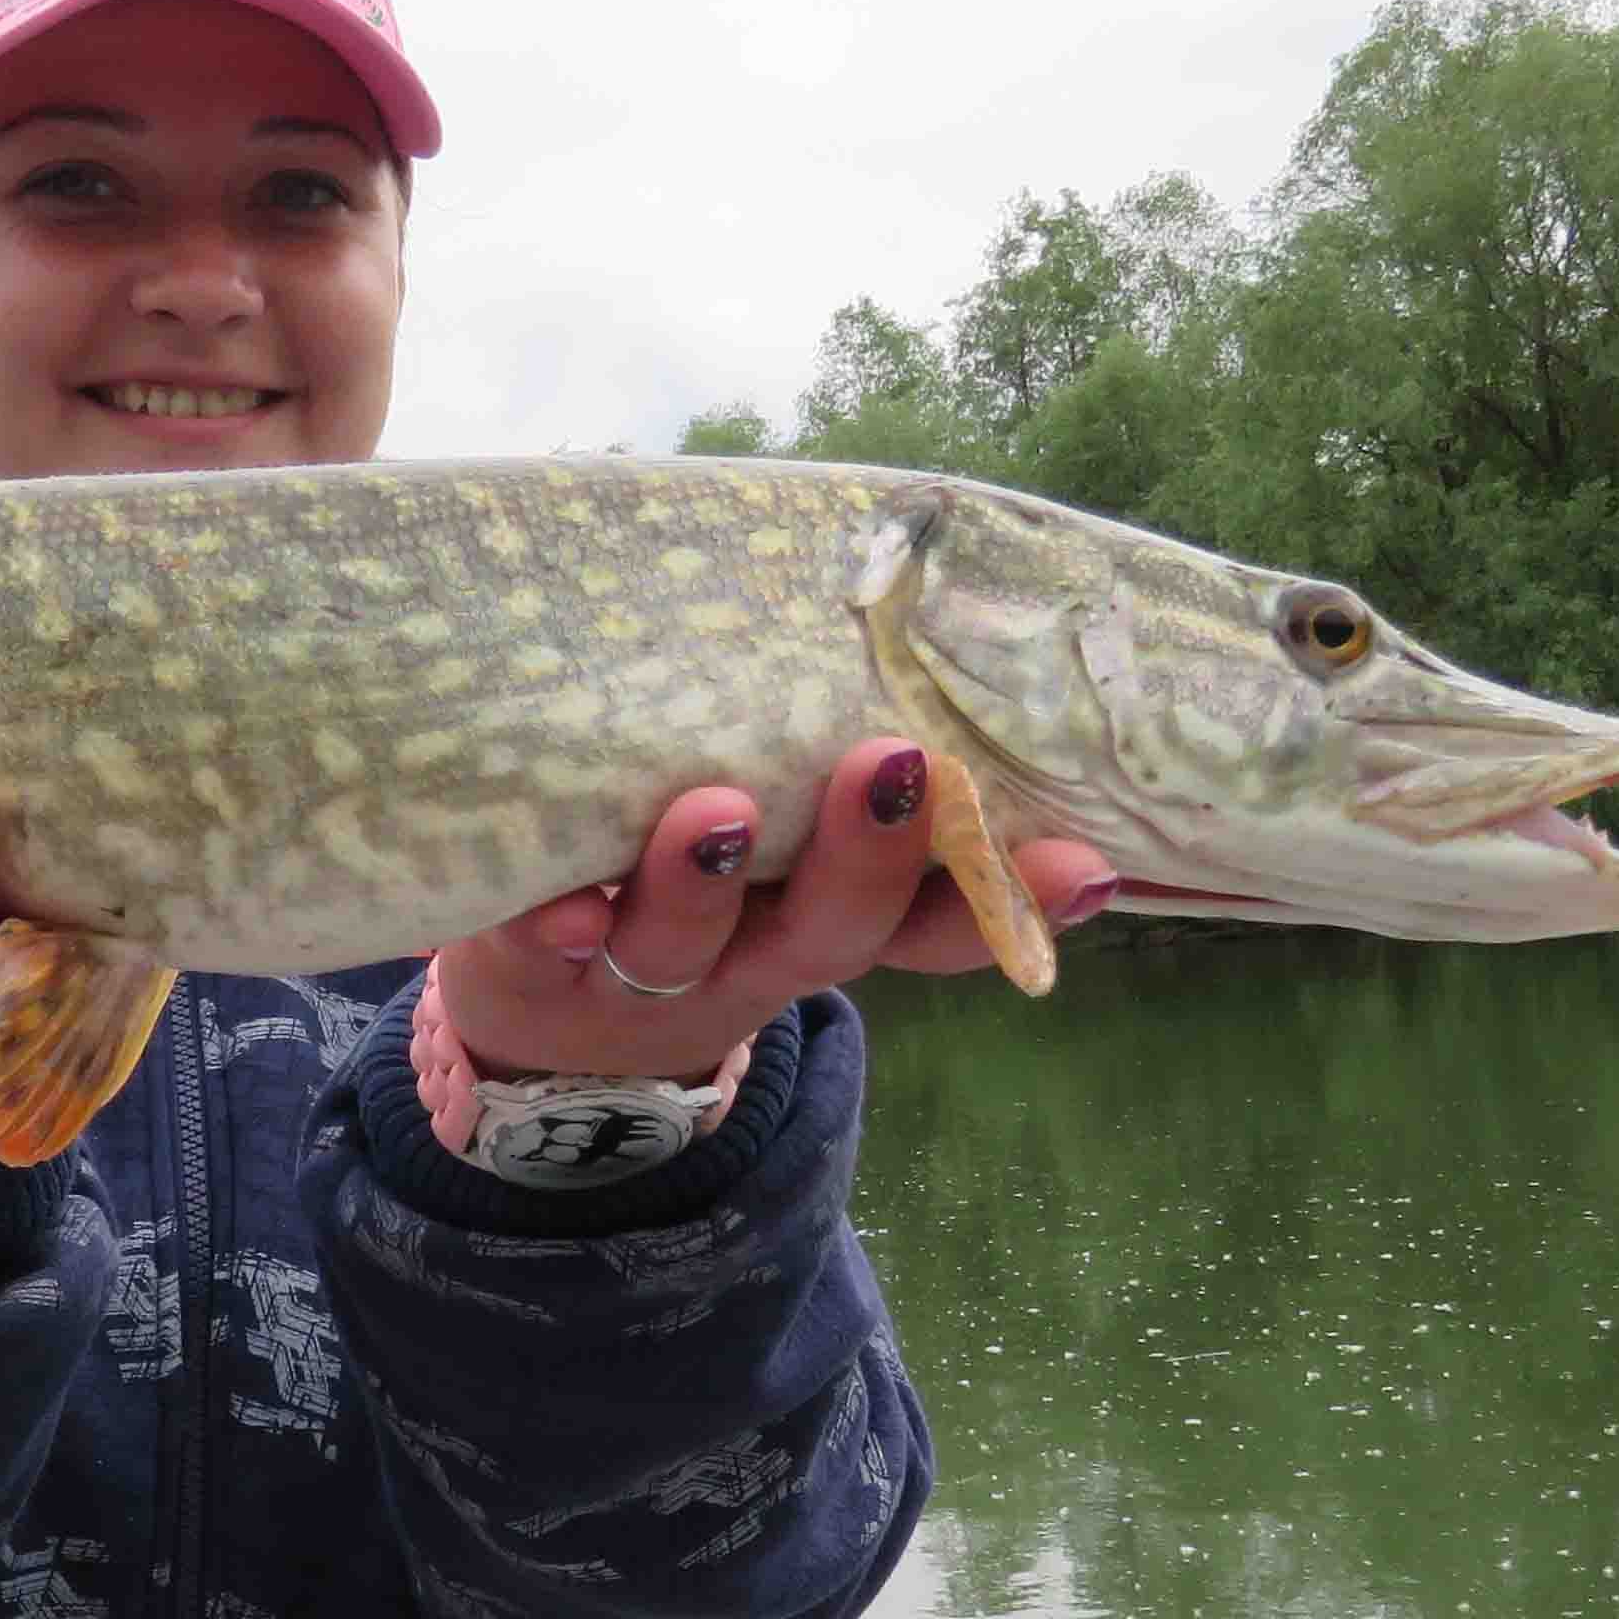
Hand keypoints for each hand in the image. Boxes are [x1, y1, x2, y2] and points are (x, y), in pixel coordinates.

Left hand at [429, 739, 1120, 1107]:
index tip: (1082, 858)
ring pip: (685, 941)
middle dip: (867, 857)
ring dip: (704, 881)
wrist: (546, 1018)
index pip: (942, 915)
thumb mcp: (787, 844)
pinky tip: (559, 907)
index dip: (1014, 896)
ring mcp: (644, 969)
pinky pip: (546, 948)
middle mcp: (754, 952)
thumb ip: (842, 753)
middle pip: (829, 928)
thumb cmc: (693, 878)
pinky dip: (556, 923)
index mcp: (831, 913)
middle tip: (888, 767)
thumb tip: (935, 600)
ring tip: (717, 812)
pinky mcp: (536, 966)